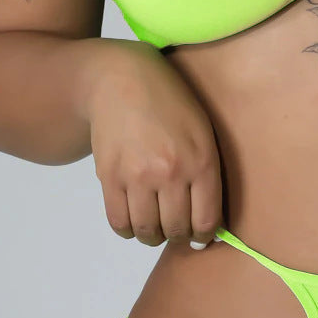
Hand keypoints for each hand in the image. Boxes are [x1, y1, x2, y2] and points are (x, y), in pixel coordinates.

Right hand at [84, 42, 224, 247]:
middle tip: (176, 229)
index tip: (199, 236)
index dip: (203, 237)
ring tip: (154, 227)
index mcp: (201, 162)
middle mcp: (171, 173)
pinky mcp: (109, 176)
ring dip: (152, 236)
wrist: (122, 80)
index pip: (205, 222)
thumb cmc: (171, 105)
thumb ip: (208, 175)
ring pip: (147, 231)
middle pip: (176, 230)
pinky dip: (128, 230)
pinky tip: (134, 220)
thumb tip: (207, 225)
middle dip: (178, 237)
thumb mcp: (203, 134)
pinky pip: (118, 222)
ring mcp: (137, 176)